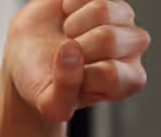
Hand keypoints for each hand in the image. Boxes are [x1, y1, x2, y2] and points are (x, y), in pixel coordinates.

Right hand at [4, 0, 150, 122]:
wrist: (29, 54)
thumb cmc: (45, 81)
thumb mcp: (50, 103)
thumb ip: (65, 91)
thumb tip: (72, 52)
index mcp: (126, 81)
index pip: (111, 75)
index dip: (82, 75)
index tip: (71, 78)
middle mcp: (131, 50)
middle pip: (111, 39)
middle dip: (80, 45)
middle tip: (69, 53)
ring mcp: (121, 19)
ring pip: (104, 9)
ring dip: (76, 22)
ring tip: (69, 34)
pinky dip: (70, 3)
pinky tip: (69, 16)